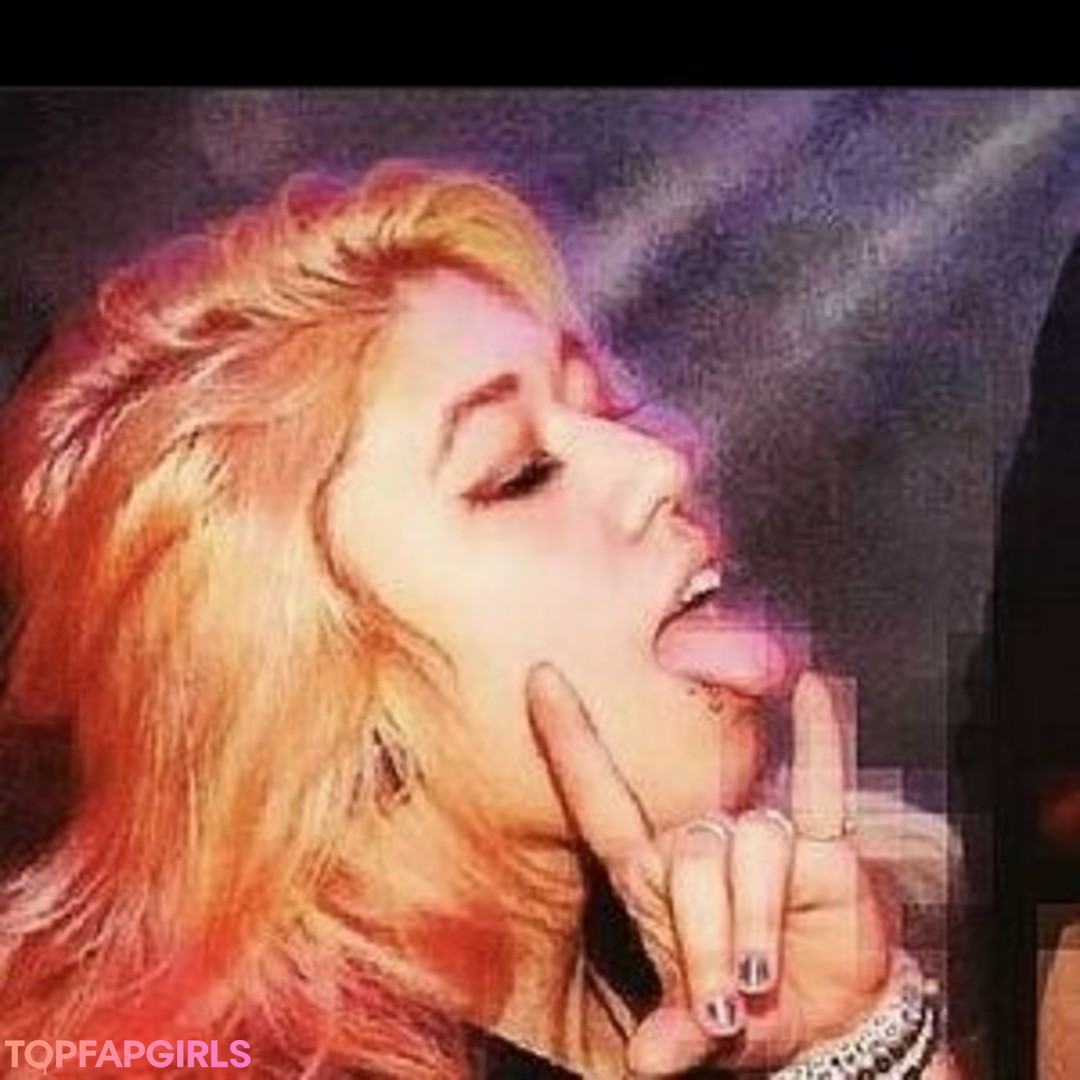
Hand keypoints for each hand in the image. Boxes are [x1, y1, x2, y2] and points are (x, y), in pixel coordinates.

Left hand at [526, 662, 892, 1075]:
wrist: (824, 1027)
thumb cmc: (744, 1016)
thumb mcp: (700, 1036)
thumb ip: (674, 1038)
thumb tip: (646, 1061)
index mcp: (650, 876)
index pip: (599, 796)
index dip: (569, 738)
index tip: (540, 677)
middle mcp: (701, 844)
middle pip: (688, 857)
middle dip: (703, 939)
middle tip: (723, 1005)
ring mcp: (759, 837)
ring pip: (750, 850)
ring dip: (755, 925)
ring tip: (764, 979)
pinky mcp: (821, 846)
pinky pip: (823, 782)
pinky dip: (820, 737)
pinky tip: (813, 690)